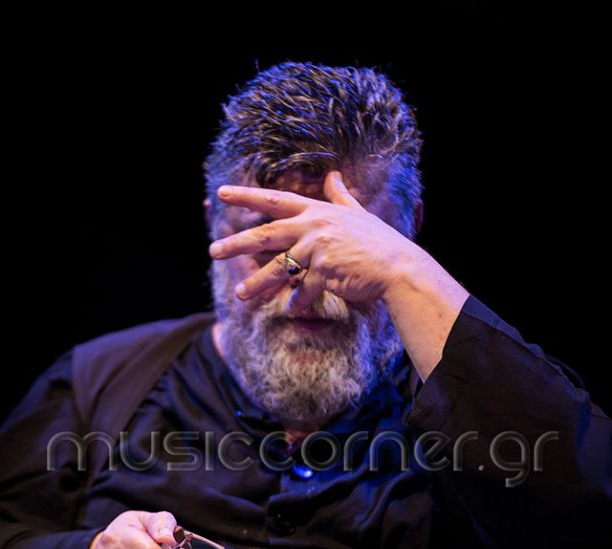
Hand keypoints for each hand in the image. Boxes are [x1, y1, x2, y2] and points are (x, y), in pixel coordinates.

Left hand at [207, 170, 428, 313]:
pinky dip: (297, 302)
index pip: (275, 200)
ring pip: (279, 267)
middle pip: (266, 234)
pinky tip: (291, 310)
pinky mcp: (326, 272)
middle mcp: (314, 227)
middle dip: (237, 243)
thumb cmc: (378, 241)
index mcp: (317, 211)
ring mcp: (319, 249)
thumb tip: (333, 175)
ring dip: (258, 283)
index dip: (247, 196)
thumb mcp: (357, 213)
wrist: (398, 267)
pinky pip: (303, 290)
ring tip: (241, 295)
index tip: (222, 193)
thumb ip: (339, 196)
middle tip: (213, 251)